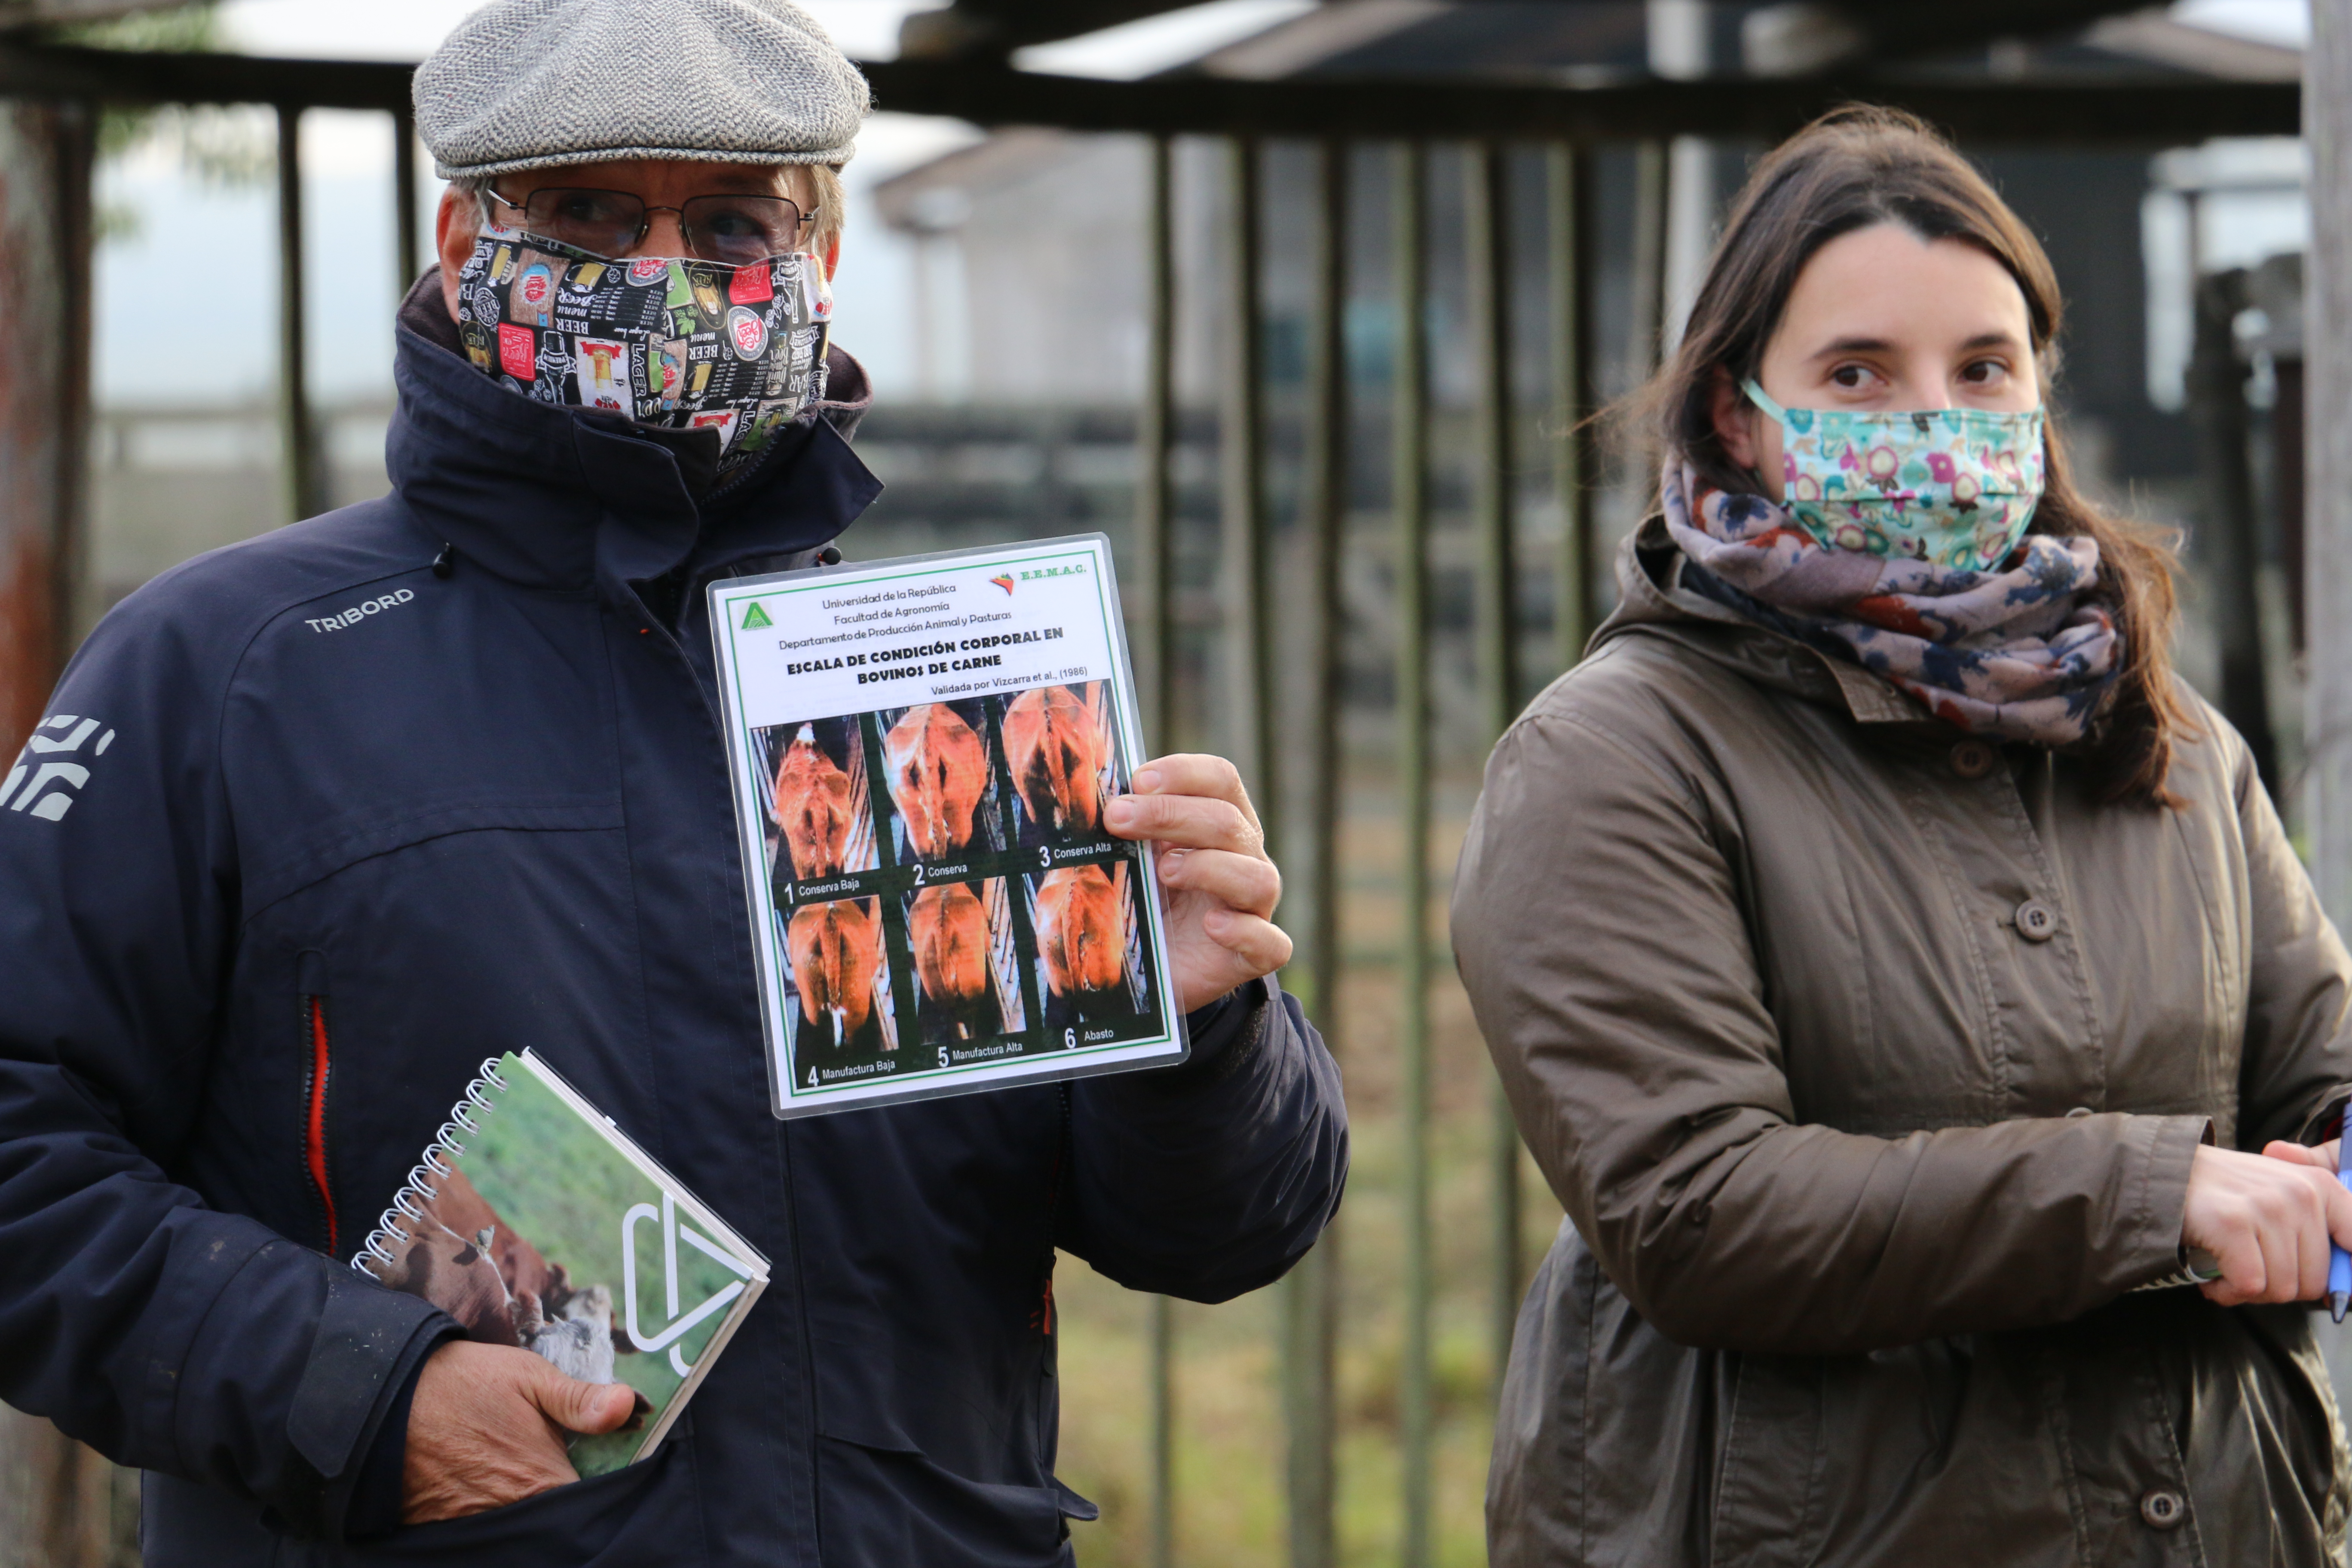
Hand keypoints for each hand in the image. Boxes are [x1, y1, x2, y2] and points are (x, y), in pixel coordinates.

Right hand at [401, 1340, 641, 1524]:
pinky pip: (480, 1529)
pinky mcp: (442, 1529)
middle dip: (557, 1500)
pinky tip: (482, 1485)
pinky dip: (487, 1513)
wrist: (388, 1397)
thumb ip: (580, 1400)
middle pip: (551, 1519)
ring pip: (517, 1526)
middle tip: (546, 1466)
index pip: (584, 1505)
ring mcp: (474, 1524)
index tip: (593, 1473)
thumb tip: (628, 1406)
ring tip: (510, 1472)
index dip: (593, 1493)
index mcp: (541, 1480)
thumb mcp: (530, 1377)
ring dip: (523, 1506)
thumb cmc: (467, 1383)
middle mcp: (511, 1512)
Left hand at [1104, 754, 1288, 1013]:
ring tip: (1166, 872)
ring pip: (1257, 878)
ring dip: (1208, 867)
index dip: (1183, 773)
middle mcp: (1246, 858)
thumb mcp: (1132, 857)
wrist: (1148, 967)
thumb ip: (1126, 826)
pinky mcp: (1254, 955)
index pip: (1222, 780)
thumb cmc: (1142, 899)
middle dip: (1170, 814)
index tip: (1138, 781)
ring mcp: (1255, 907)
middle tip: (1118, 819)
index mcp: (1222, 822)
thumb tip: (1100, 798)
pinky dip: (1244, 931)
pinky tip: (1212, 925)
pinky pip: (1271, 943)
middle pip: (1228, 822)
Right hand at [2180, 1141, 2351, 1306]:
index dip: (2347, 1282)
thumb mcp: (2284, 1195)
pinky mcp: (2233, 1224)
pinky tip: (2215, 1280)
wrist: (2166, 1172)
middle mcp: (2301, 1194)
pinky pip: (2250, 1286)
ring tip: (2230, 1269)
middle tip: (2252, 1268)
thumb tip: (2344, 1291)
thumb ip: (2320, 1230)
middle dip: (2280, 1287)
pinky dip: (2228, 1292)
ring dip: (2250, 1292)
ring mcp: (2267, 1208)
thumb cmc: (2229, 1193)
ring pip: (2281, 1289)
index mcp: (2322, 1187)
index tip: (2333, 1295)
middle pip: (2314, 1283)